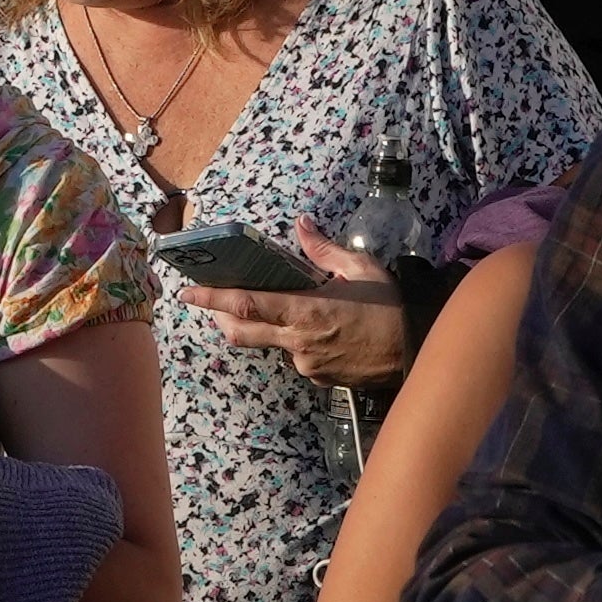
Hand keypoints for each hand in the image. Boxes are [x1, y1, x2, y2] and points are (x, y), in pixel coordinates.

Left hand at [180, 224, 410, 386]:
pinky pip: (296, 357)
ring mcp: (306, 363)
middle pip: (242, 333)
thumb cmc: (389, 307)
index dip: (213, 300)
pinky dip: (295, 341)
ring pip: (272, 344)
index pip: (247, 305)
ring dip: (266, 328)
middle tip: (206, 304)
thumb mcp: (360, 268)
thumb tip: (301, 225)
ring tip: (280, 309)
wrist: (413, 352)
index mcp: (305, 311)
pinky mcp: (318, 377)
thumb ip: (324, 250)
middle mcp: (298, 341)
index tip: (188, 293)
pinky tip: (319, 330)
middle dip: (219, 318)